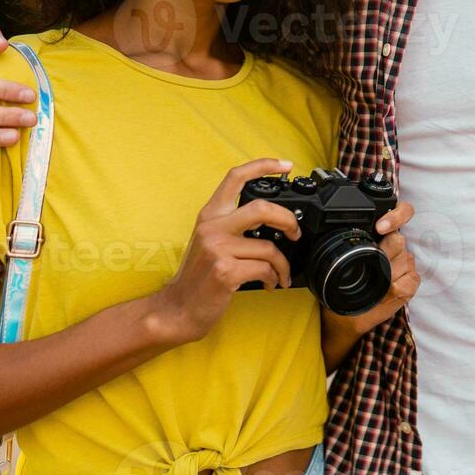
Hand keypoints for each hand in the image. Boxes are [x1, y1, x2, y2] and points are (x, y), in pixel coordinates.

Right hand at [150, 159, 302, 344]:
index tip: (286, 166)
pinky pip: (265, 269)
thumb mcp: (210, 241)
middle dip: (288, 221)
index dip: (264, 166)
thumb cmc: (199, 276)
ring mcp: (217, 249)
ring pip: (269, 247)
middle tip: (295, 233)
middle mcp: (212, 227)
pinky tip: (270, 284)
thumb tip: (272, 219)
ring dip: (283, 265)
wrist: (178, 309)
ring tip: (280, 274)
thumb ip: (233, 224)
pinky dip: (274, 278)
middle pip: (262, 208)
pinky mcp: (225, 271)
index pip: (235, 177)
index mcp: (210, 215)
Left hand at [322, 202, 419, 340]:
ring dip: (387, 274)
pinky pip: (409, 281)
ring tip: (374, 283)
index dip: (396, 215)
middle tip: (371, 263)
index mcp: (380, 236)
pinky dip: (395, 290)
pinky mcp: (411, 281)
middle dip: (384, 250)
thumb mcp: (340, 262)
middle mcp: (395, 246)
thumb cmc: (342, 286)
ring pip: (404, 259)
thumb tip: (328, 234)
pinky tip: (384, 294)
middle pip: (398, 239)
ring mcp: (405, 263)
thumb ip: (343, 245)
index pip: (401, 212)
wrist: (347, 316)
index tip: (381, 226)